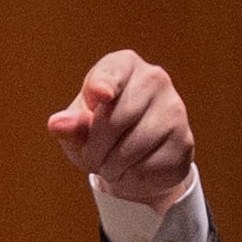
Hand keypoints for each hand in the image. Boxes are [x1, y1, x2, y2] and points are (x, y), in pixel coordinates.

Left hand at [47, 50, 195, 205]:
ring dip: (113, 166)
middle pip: (116, 118)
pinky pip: (150, 165)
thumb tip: (58, 124)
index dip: (105, 83)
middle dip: (96, 148)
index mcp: (123, 66)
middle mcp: (154, 79)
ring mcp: (174, 108)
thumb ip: (72, 126)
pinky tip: (134, 168)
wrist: (134, 161)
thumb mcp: (79, 130)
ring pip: (134, 145)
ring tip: (112, 164)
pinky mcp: (184, 139)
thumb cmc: (101, 135)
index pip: (114, 71)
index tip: (101, 95)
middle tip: (93, 157)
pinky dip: (133, 176)